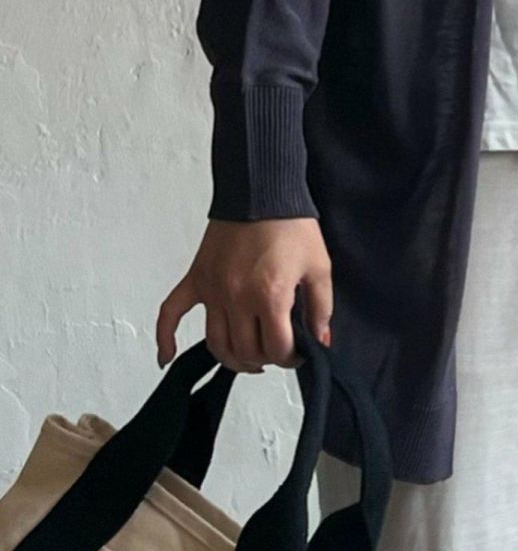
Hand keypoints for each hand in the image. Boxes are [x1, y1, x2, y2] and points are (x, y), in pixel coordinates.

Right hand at [155, 218, 332, 374]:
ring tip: (248, 357)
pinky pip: (171, 313)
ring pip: (215, 343)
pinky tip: (166, 357)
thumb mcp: (319, 266)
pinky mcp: (196, 278)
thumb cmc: (291, 225)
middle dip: (265, 359)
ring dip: (232, 359)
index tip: (297, 354)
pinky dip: (165, 338)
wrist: (262, 191)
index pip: (276, 349)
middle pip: (245, 351)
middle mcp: (237, 298)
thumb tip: (319, 341)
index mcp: (270, 296)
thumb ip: (320, 308)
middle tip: (276, 351)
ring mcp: (212, 290)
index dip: (290, 358)